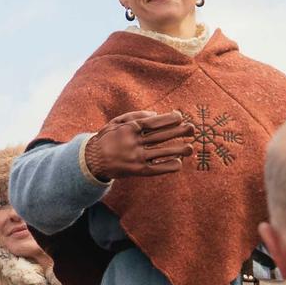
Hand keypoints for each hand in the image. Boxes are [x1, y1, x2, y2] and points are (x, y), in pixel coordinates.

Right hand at [82, 109, 199, 180]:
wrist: (92, 159)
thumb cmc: (108, 137)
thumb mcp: (117, 121)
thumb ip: (136, 115)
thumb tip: (157, 114)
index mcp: (130, 128)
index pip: (154, 122)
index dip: (169, 119)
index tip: (180, 117)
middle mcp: (134, 142)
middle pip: (161, 136)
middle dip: (179, 132)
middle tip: (193, 129)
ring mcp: (136, 157)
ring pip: (162, 153)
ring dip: (178, 150)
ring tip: (191, 148)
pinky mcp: (137, 170)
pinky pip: (156, 169)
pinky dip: (168, 166)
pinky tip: (179, 163)